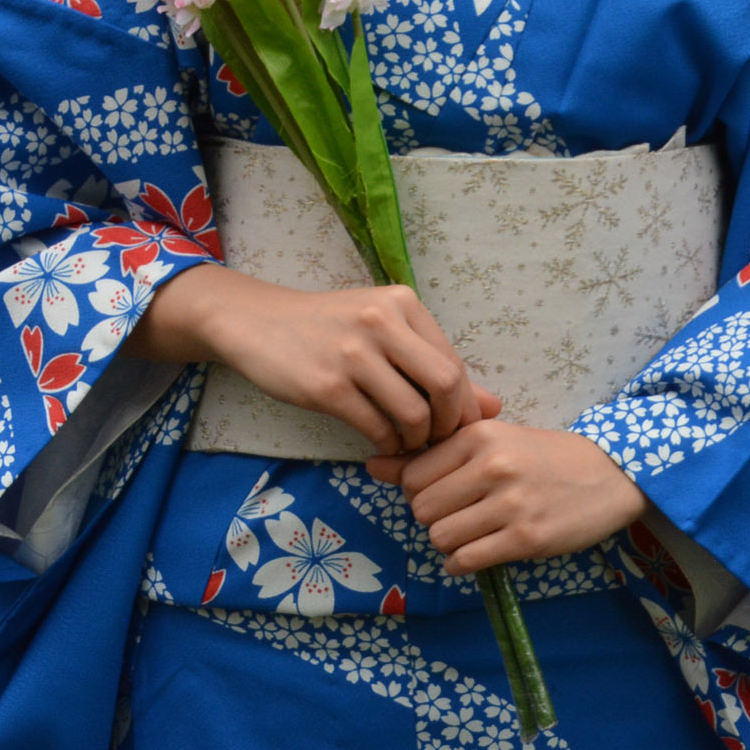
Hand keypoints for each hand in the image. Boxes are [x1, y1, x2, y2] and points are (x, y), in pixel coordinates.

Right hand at [131, 264, 496, 453]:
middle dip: (449, 425)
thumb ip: (436, 365)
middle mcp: (382, 322)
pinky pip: (375, 427)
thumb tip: (493, 406)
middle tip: (437, 442)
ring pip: (413, 413)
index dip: (464, 406)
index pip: (454, 364)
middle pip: (445, 387)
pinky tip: (380, 443)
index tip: (458, 429)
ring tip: (407, 444)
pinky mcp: (326, 385)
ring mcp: (353, 353)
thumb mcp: (385, 332)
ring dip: (416, 440)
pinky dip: (386, 444)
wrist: (256, 322)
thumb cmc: (329, 329)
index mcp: (404, 304)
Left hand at [373, 421, 645, 572]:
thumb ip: (433, 454)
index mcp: (481, 435)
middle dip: (433, 518)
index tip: (445, 490)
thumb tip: (373, 465)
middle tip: (461, 514)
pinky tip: (478, 552)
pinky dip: (461, 563)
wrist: (611, 474)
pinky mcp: (526, 538)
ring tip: (472, 533)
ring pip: (439, 537)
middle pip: (422, 509)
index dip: (420, 489)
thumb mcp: (493, 441)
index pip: (413, 475)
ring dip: (448, 543)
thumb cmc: (546, 456)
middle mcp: (493, 466)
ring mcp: (510, 504)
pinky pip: (465, 561)